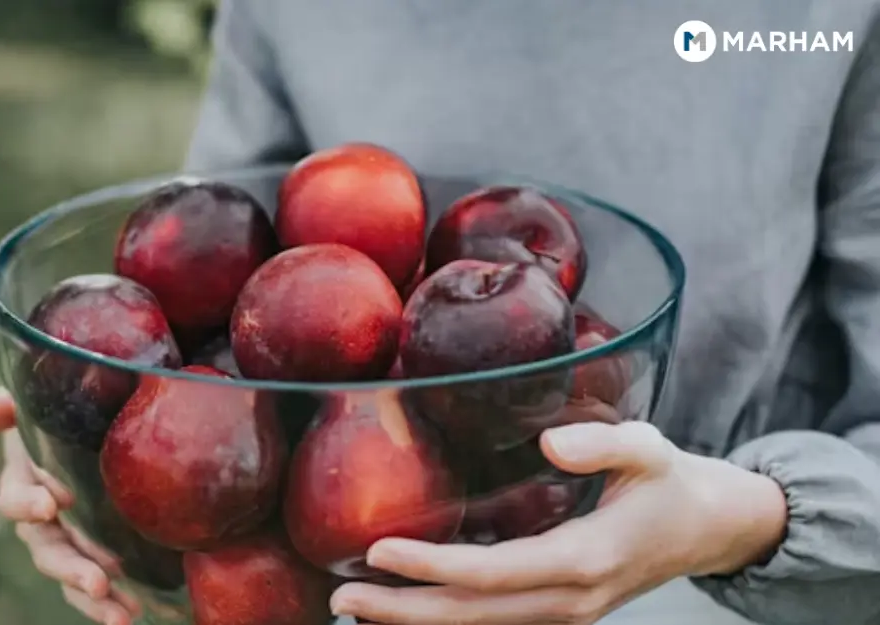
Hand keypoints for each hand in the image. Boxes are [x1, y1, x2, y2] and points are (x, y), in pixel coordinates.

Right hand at [0, 388, 142, 624]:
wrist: (95, 431)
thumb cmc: (63, 417)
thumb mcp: (39, 406)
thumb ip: (12, 405)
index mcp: (23, 481)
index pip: (15, 497)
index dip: (27, 502)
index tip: (51, 504)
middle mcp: (41, 520)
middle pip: (47, 550)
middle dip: (70, 568)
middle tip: (96, 581)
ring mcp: (67, 542)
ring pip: (72, 576)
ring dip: (93, 599)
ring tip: (121, 614)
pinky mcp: (95, 556)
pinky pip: (97, 587)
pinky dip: (111, 604)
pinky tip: (133, 614)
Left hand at [330, 420, 787, 624]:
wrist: (710, 529)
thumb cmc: (673, 483)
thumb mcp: (651, 449)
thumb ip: (605, 443)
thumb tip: (548, 442)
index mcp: (585, 559)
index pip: (492, 573)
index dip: (432, 567)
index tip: (378, 551)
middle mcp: (568, 599)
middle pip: (472, 615)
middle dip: (403, 611)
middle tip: (340, 600)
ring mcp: (563, 611)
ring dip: (416, 619)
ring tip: (355, 607)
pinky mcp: (557, 608)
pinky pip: (492, 619)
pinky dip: (447, 615)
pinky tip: (408, 603)